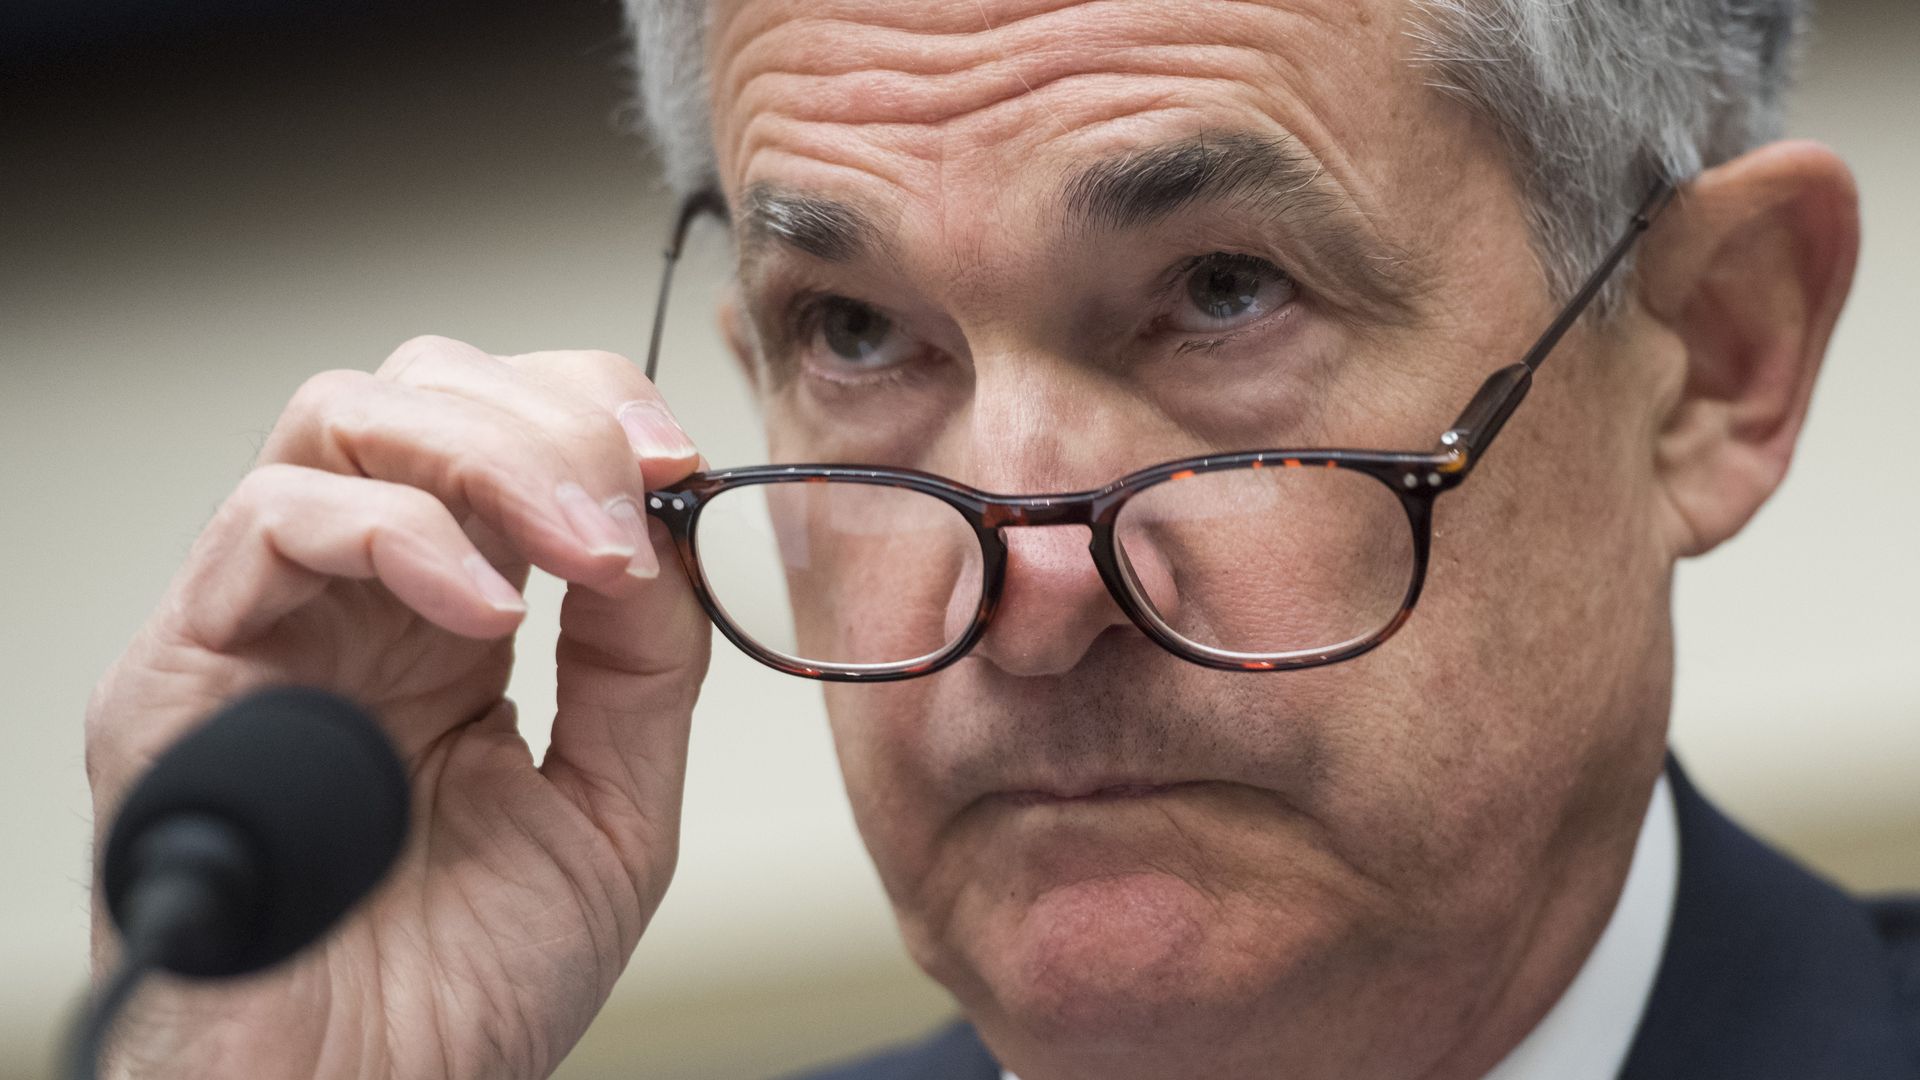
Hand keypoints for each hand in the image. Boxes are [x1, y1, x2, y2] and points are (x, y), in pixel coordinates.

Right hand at [83, 336, 710, 1078]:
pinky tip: (488, 618)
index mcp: (448, 621)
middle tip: (637, 496)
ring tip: (584, 554)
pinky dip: (398, 537)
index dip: (594, 409)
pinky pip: (270, 522)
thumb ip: (642, 661)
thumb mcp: (610, 803)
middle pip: (421, 390)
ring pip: (340, 418)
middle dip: (552, 416)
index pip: (501, 428)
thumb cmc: (468, 990)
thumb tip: (664, 523)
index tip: (682, 460)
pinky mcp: (184, 667)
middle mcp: (350, 601)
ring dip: (488, 456)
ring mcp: (266, 622)